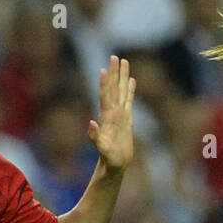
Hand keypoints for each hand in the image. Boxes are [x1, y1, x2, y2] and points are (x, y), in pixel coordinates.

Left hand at [88, 55, 135, 170]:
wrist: (114, 165)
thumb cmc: (109, 159)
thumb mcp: (102, 149)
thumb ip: (95, 137)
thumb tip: (91, 123)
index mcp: (107, 117)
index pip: (105, 96)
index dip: (105, 83)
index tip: (104, 69)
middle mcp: (112, 113)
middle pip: (114, 88)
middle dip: (114, 73)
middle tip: (115, 56)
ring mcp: (119, 115)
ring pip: (121, 91)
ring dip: (122, 77)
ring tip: (124, 61)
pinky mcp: (126, 119)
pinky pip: (129, 100)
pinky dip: (130, 89)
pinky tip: (132, 81)